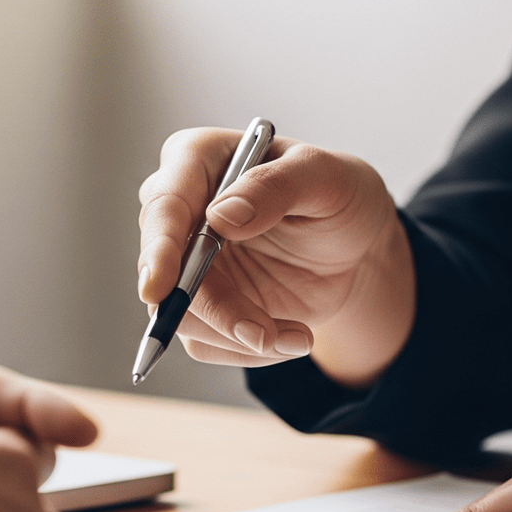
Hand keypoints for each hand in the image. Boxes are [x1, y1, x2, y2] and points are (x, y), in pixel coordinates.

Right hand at [137, 127, 414, 386]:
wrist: (353, 244)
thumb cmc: (336, 192)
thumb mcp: (324, 177)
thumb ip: (276, 186)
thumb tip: (221, 216)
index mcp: (198, 160)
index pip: (165, 204)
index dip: (158, 247)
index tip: (159, 288)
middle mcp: (181, 212)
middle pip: (163, 270)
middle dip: (216, 311)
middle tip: (264, 335)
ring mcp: (186, 263)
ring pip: (185, 316)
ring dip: (242, 337)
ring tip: (300, 335)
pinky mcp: (203, 305)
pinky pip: (207, 342)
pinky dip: (251, 351)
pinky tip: (291, 335)